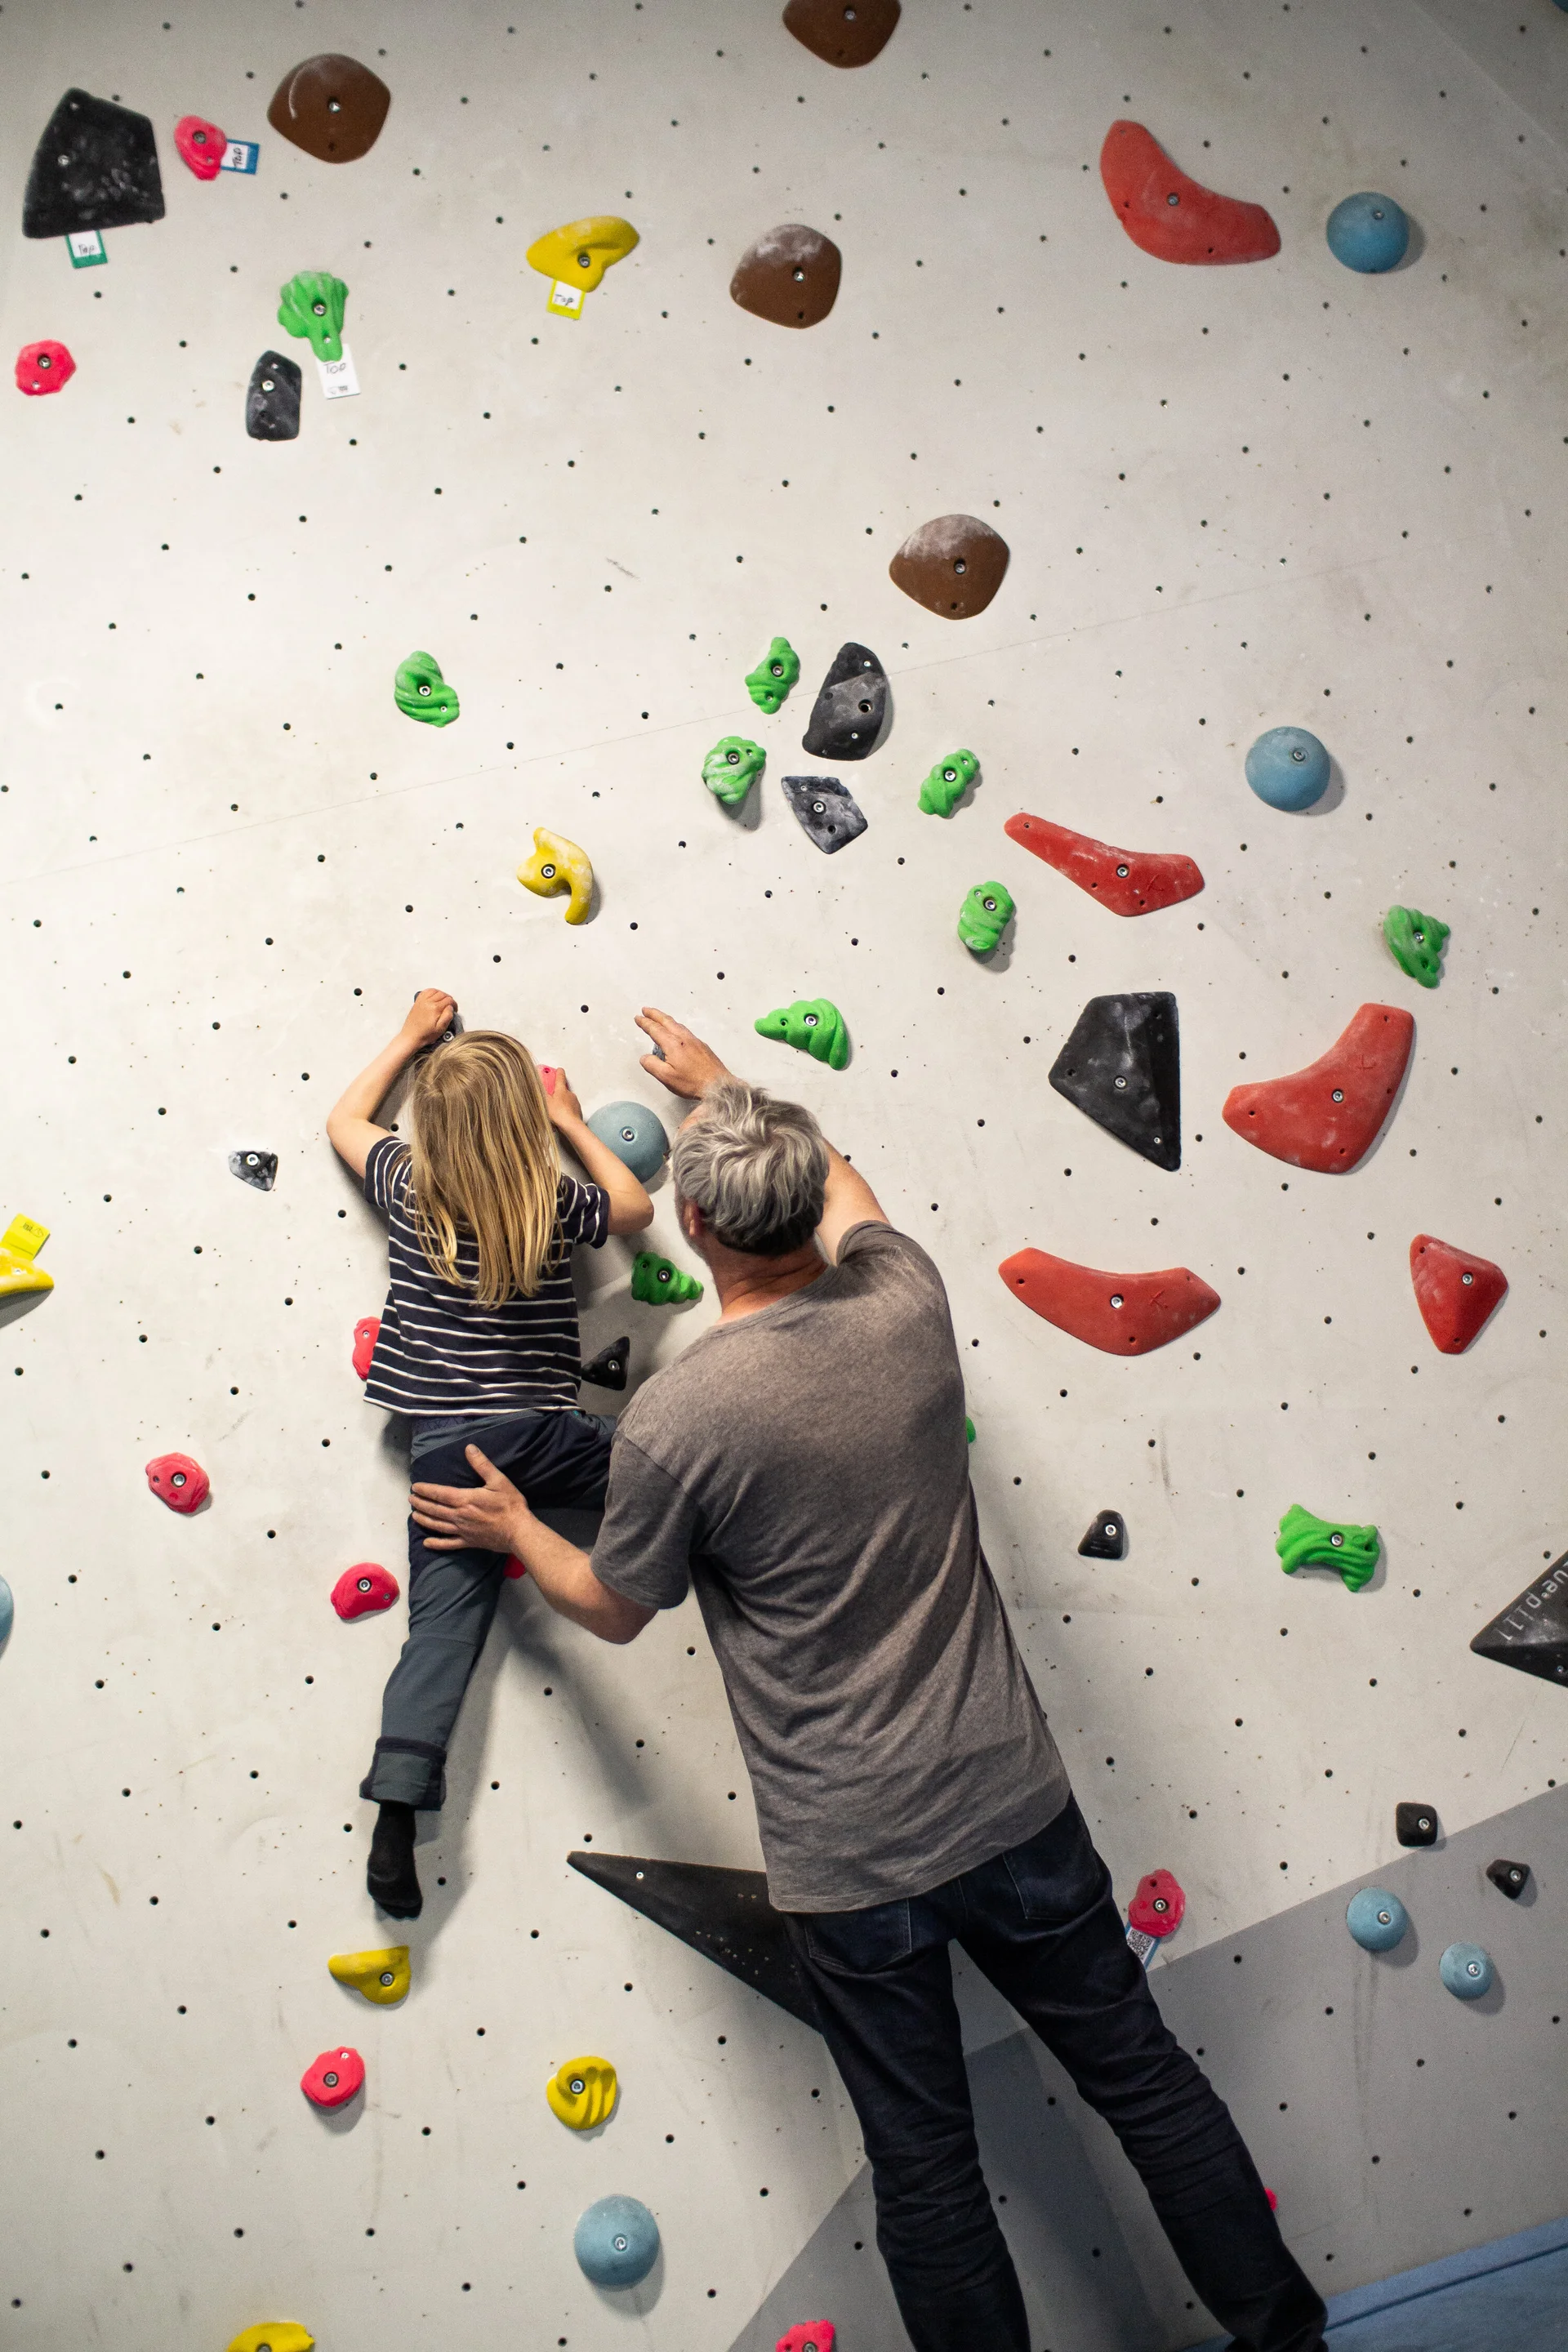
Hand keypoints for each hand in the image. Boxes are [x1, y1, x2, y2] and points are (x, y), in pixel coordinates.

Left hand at [399, 989, 456, 1052]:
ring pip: (434, 991)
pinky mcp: (417, 1002)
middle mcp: (428, 1002)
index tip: (454, 1010)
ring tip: (443, 1001)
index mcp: (435, 1008)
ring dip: (441, 994)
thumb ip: (448, 1016)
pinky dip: (431, 992)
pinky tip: (434, 997)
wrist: (411, 1036)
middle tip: (450, 1006)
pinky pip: (425, 991)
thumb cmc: (426, 1034)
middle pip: (442, 994)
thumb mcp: (441, 1029)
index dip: (454, 1004)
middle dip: (449, 999)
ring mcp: (421, 1001)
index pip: (449, 1000)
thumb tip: (450, 1007)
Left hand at [410, 1446, 529, 1552]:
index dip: (426, 1490)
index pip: (440, 1493)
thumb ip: (482, 1465)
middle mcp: (459, 1516)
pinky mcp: (468, 1542)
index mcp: (465, 1499)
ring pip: (438, 1525)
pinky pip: (449, 1544)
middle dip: (421, 1503)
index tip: (414, 1487)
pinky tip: (426, 1543)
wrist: (518, 1531)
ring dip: (424, 1520)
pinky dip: (436, 1544)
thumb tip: (469, 1448)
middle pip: (435, 1509)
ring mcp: (462, 1530)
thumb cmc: (510, 1505)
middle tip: (411, 1499)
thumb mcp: (498, 1480)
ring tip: (414, 1515)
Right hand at [543, 1067, 583, 1125]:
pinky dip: (565, 1110)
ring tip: (554, 1110)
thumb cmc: (558, 1113)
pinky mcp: (577, 1111)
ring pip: (566, 1099)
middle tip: (549, 1097)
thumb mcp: (545, 1101)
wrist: (571, 1126)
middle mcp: (570, 1094)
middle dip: (556, 1091)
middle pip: (562, 1089)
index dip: (558, 1072)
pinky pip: (570, 1108)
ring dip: (561, 1102)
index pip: (560, 1077)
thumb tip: (538, 1084)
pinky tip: (560, 1116)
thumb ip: (541, 1092)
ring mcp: (575, 1102)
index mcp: (561, 1089)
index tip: (558, 1069)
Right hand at [636, 1008, 731, 1099]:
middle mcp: (684, 1039)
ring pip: (678, 1025)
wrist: (718, 1085)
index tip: (638, 1018)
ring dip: (666, 1020)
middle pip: (667, 1021)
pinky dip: (676, 1027)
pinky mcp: (703, 1046)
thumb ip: (652, 1065)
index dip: (645, 1023)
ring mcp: (695, 1041)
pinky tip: (677, 1032)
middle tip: (646, 1010)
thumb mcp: (666, 1077)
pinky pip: (686, 1031)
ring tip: (659, 1019)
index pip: (655, 1029)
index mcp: (673, 1044)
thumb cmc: (692, 1082)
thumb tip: (645, 1057)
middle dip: (655, 1014)